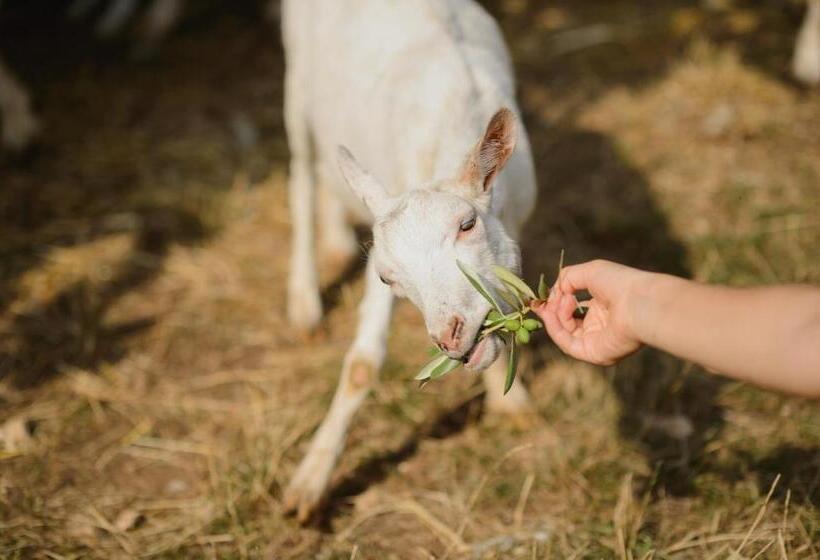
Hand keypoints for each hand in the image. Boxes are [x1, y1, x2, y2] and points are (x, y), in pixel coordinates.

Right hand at [531, 260, 647, 364]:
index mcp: (602, 308)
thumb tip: (553, 293)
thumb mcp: (588, 272)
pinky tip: (552, 313)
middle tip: (539, 304)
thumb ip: (567, 278)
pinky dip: (555, 328)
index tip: (540, 298)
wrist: (639, 302)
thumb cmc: (621, 284)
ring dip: (552, 318)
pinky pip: (567, 344)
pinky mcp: (593, 353)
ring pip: (564, 334)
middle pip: (566, 324)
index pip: (573, 310)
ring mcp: (596, 341)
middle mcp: (599, 326)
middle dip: (551, 312)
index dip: (555, 303)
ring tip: (548, 305)